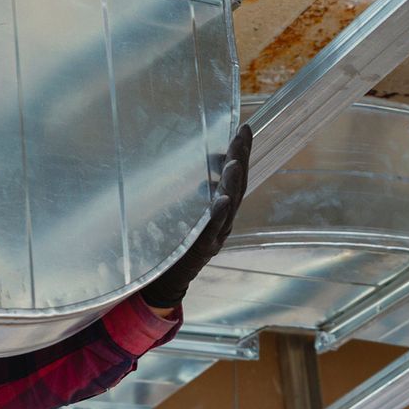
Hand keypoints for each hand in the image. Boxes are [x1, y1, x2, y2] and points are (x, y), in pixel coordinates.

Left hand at [141, 123, 251, 310]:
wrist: (164, 280)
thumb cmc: (173, 243)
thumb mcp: (185, 211)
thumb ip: (194, 192)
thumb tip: (201, 168)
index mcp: (220, 208)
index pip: (233, 175)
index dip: (240, 152)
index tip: (244, 128)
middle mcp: (223, 219)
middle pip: (236, 185)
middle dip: (241, 158)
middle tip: (243, 134)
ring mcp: (215, 234)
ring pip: (229, 204)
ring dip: (232, 182)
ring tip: (235, 160)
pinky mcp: (201, 248)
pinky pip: (212, 229)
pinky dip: (219, 213)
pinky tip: (224, 199)